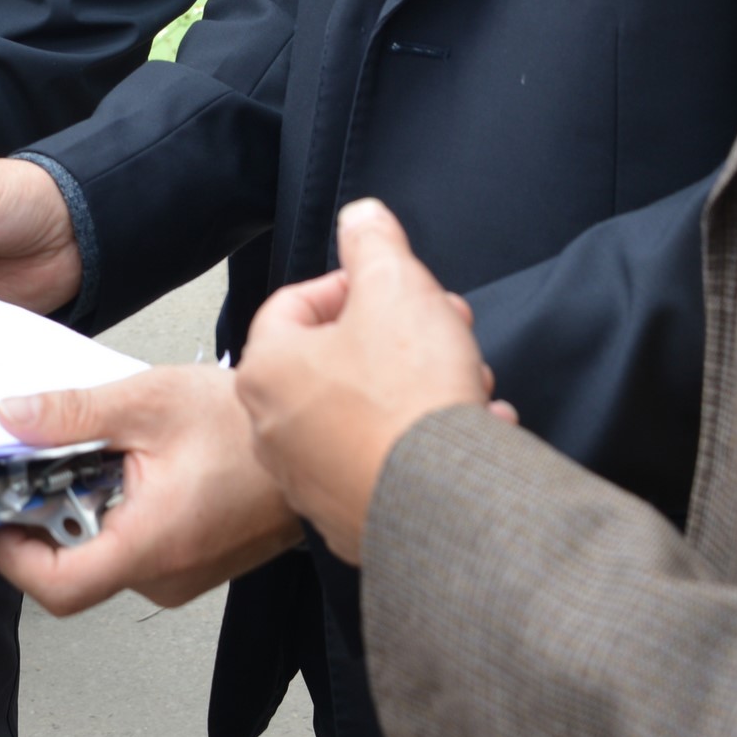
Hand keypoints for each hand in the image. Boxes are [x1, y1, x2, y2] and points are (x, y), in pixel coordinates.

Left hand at [0, 365, 300, 613]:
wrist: (318, 438)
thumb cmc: (250, 427)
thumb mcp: (149, 400)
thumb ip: (71, 413)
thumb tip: (11, 418)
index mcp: (150, 544)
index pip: (55, 587)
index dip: (11, 553)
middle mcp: (164, 575)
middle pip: (73, 569)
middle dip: (51, 514)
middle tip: (52, 463)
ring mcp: (179, 576)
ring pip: (102, 557)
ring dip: (87, 507)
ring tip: (110, 455)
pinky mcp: (190, 565)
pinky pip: (132, 549)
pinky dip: (117, 511)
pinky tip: (137, 467)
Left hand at [236, 200, 495, 565]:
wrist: (442, 500)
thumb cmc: (408, 396)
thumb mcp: (396, 286)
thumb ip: (374, 242)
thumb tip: (361, 217)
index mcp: (266, 370)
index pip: (293, 305)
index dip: (349, 284)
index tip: (390, 285)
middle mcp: (273, 431)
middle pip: (333, 360)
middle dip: (396, 334)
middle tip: (441, 324)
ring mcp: (309, 482)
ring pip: (364, 413)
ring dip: (417, 387)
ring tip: (467, 377)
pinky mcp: (351, 520)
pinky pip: (386, 463)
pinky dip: (423, 442)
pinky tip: (470, 427)